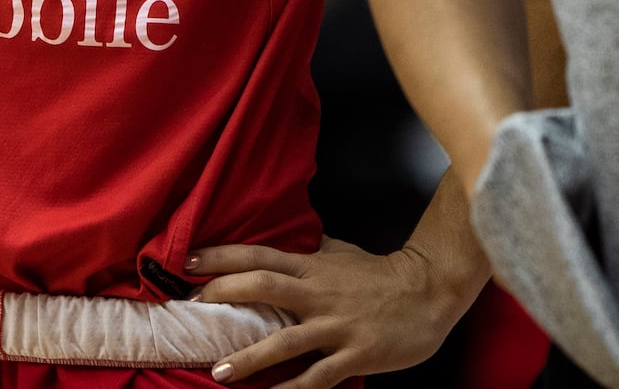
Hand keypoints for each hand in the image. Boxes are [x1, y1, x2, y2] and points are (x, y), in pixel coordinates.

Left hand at [191, 236, 463, 385]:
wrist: (430, 291)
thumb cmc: (381, 273)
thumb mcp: (340, 253)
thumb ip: (310, 252)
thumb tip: (288, 242)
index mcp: (312, 266)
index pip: (259, 256)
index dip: (222, 256)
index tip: (188, 262)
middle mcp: (318, 293)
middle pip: (262, 287)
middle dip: (223, 295)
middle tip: (191, 307)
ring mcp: (336, 325)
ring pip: (284, 340)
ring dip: (248, 357)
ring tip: (218, 371)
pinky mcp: (355, 354)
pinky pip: (319, 376)